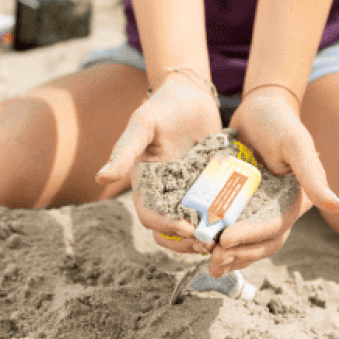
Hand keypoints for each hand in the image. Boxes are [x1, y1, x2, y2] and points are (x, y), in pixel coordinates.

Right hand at [96, 75, 223, 256]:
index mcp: (146, 183)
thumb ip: (125, 150)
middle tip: (209, 242)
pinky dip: (223, 221)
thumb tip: (101, 178)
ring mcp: (189, 192)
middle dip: (187, 242)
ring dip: (206, 238)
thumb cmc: (163, 107)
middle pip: (171, 232)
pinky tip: (237, 222)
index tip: (187, 228)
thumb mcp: (143, 124)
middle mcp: (166, 193)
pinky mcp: (211, 188)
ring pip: (194, 228)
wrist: (192, 95)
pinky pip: (215, 212)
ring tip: (223, 238)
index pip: (150, 216)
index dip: (165, 227)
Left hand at [209, 86, 338, 276]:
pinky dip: (215, 238)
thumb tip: (336, 206)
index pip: (274, 228)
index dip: (251, 237)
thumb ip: (311, 173)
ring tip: (203, 260)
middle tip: (212, 260)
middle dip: (237, 254)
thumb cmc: (280, 123)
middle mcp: (276, 210)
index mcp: (293, 203)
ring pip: (244, 242)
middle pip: (260, 243)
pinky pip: (227, 226)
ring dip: (227, 255)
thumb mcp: (296, 144)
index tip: (226, 240)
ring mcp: (255, 208)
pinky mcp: (236, 202)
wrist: (258, 108)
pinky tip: (195, 245)